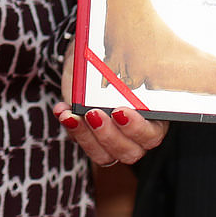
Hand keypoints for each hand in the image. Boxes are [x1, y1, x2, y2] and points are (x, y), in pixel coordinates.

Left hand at [55, 37, 166, 168]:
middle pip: (129, 152)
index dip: (137, 128)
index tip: (120, 111)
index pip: (151, 134)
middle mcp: (135, 135)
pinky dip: (71, 128)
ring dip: (86, 136)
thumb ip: (117, 73)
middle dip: (109, 134)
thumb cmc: (111, 62)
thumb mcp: (115, 63)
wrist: (90, 61)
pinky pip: (82, 143)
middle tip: (94, 113)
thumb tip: (111, 74)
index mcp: (153, 117)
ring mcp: (113, 141)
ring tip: (71, 115)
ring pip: (104, 155)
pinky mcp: (90, 140)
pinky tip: (62, 111)